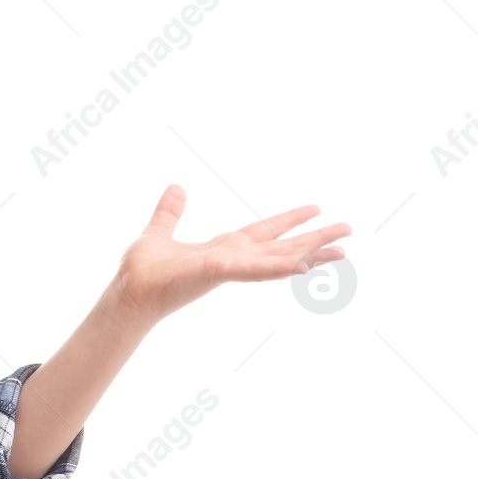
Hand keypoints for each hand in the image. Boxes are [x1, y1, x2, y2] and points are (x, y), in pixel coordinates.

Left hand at [109, 184, 351, 324]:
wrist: (128, 291)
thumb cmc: (143, 269)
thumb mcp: (160, 231)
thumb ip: (170, 212)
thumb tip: (175, 188)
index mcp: (223, 248)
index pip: (264, 232)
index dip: (289, 220)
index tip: (316, 208)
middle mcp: (233, 259)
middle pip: (282, 247)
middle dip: (316, 239)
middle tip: (349, 230)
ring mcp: (230, 268)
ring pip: (279, 260)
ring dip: (311, 256)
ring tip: (344, 252)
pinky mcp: (219, 271)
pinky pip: (255, 269)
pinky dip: (280, 267)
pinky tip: (306, 264)